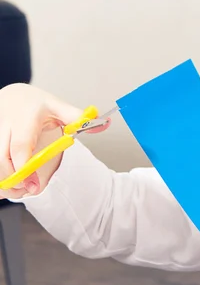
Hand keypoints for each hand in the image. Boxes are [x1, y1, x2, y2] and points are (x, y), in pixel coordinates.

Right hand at [0, 83, 109, 198]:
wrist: (13, 95)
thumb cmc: (37, 104)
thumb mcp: (59, 107)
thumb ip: (79, 118)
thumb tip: (105, 124)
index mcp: (26, 115)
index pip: (21, 146)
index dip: (26, 169)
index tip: (33, 186)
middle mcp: (4, 122)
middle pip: (1, 159)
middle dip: (13, 179)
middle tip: (27, 189)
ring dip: (3, 180)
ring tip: (18, 187)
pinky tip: (7, 181)